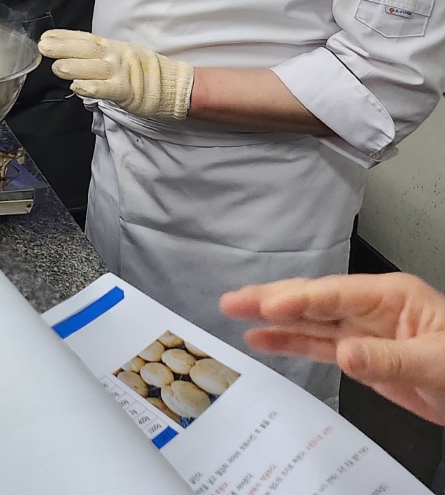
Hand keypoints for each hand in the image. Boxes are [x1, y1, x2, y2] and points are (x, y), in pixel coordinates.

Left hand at [38, 30, 192, 119]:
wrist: (174, 86)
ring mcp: (122, 73)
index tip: (45, 36)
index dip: (65, 37)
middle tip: (43, 46)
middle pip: (86, 50)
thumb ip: (97, 55)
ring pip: (94, 69)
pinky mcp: (128, 91)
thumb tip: (69, 54)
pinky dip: (92, 88)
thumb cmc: (144, 71)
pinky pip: (107, 89)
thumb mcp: (121, 55)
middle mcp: (116, 56)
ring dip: (74, 67)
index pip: (85, 38)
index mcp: (113, 46)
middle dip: (63, 47)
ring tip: (56, 67)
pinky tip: (78, 87)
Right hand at [221, 274, 444, 424]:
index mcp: (393, 297)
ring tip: (234, 311)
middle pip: (314, 300)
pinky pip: (319, 346)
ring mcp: (364, 332)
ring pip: (309, 321)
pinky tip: (262, 339)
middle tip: (234, 299)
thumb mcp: (437, 363)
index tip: (269, 304)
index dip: (300, 299)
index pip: (336, 294)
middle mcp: (372, 309)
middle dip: (272, 298)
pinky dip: (290, 342)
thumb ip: (390, 359)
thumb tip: (345, 354)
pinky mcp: (361, 356)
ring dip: (272, 318)